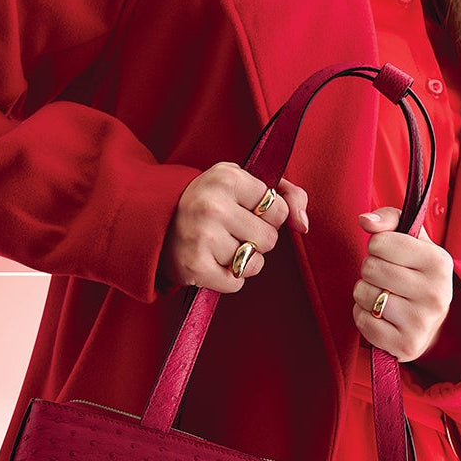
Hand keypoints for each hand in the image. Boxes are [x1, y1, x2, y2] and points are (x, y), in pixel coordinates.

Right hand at [160, 162, 308, 291]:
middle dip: (256, 240)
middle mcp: (212, 205)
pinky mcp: (196, 266)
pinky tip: (212, 262)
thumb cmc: (210, 203)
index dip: (268, 216)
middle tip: (230, 231)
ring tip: (220, 247)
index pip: (278, 209)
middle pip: (269, 239)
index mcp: (227, 177)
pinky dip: (228, 279)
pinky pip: (236, 283)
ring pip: (254, 263)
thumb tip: (303, 225)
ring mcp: (202, 237)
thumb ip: (287, 194)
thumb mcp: (244, 185)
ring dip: (243, 261)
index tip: (245, 211)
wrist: (157, 224)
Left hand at [352, 207, 453, 361]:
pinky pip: (362, 322)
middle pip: (370, 268)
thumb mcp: (413, 242)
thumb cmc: (416, 275)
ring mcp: (422, 322)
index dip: (376, 247)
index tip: (388, 255)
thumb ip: (390, 220)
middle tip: (384, 279)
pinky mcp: (406, 345)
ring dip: (364, 295)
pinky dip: (363, 317)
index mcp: (440, 262)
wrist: (431, 324)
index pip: (380, 242)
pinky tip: (380, 317)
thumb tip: (365, 220)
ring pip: (363, 295)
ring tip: (382, 297)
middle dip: (369, 271)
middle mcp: (436, 293)